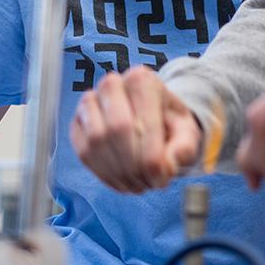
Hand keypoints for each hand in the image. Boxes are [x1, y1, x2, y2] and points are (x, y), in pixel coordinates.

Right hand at [70, 66, 201, 192]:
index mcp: (142, 80)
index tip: (162, 179)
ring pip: (96, 141)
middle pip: (117, 130)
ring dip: (118, 172)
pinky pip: (83, 152)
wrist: (150, 118)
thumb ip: (183, 148)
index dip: (151, 158)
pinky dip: (103, 174)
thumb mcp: (187, 132)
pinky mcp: (77, 123)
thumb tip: (168, 165)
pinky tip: (121, 181)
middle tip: (149, 184)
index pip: (143, 122)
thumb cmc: (169, 124)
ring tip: (138, 184)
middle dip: (134, 166)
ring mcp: (90, 102)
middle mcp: (112, 84)